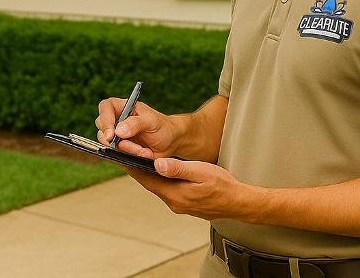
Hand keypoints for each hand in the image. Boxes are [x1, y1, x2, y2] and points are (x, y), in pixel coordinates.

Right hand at [95, 99, 177, 157]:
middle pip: (102, 127)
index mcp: (123, 107)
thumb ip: (136, 123)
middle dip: (114, 140)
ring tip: (144, 151)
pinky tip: (143, 154)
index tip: (111, 134)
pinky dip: (128, 156)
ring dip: (125, 150)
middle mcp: (117, 120)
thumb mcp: (152, 122)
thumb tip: (118, 131)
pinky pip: (115, 153)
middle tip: (130, 147)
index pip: (106, 107)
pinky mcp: (119, 148)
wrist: (170, 142)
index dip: (105, 118)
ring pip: (108, 143)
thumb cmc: (162, 126)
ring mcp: (117, 135)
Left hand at [128, 158, 250, 221]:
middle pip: (150, 184)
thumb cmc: (223, 185)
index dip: (133, 167)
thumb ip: (178, 168)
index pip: (147, 180)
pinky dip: (162, 180)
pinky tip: (162, 171)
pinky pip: (168, 190)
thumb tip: (156, 164)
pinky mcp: (185, 204)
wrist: (239, 203)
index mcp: (175, 195)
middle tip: (126, 154)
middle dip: (138, 169)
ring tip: (140, 159)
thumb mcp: (201, 172)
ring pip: (159, 187)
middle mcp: (174, 203)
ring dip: (150, 175)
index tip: (120, 156)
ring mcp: (179, 205)